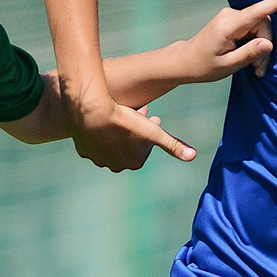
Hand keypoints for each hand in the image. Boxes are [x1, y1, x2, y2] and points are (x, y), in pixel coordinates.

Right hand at [70, 93, 194, 171]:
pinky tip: (102, 119)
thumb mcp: (152, 131)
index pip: (146, 147)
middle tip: (139, 110)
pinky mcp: (83, 150)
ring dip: (118, 131)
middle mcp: (115, 166)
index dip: (150, 131)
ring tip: (121, 112)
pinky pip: (95, 141)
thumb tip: (192, 156)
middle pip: (129, 145)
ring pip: (112, 143)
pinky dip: (101, 132)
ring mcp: (97, 159)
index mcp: (133, 163)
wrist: (89, 111)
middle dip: (136, 130)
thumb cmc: (123, 120)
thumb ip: (173, 145)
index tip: (152, 117)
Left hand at [175, 0, 276, 83]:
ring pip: (259, 27)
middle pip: (262, 24)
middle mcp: (230, 16)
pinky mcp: (234, 20)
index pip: (256, 12)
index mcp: (227, 26)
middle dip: (265, 46)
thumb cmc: (203, 65)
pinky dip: (255, 44)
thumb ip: (248, 54)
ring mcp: (231, 16)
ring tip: (255, 67)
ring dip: (261, 47)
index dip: (274, 2)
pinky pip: (253, 28)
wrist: (185, 61)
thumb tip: (268, 44)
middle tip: (259, 69)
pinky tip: (251, 58)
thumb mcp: (227, 65)